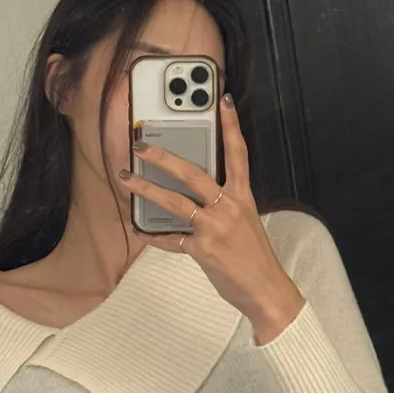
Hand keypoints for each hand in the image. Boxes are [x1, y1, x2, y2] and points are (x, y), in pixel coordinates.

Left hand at [121, 92, 302, 340]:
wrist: (265, 290)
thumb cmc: (255, 258)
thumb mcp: (246, 222)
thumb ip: (224, 205)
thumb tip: (196, 198)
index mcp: (243, 197)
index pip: (238, 154)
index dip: (231, 126)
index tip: (222, 102)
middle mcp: (228, 207)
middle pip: (193, 173)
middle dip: (164, 157)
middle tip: (142, 146)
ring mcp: (214, 228)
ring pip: (175, 202)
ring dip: (148, 189)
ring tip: (128, 180)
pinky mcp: (202, 250)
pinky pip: (171, 240)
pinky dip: (154, 236)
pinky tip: (139, 230)